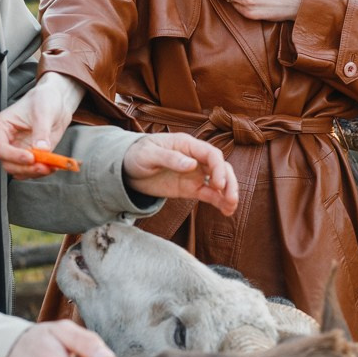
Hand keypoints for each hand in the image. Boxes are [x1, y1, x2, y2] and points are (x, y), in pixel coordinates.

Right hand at [0, 74, 84, 178]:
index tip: (31, 157)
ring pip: (19, 171)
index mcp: (1, 127)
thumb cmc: (44, 99)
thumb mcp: (43, 112)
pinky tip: (54, 165)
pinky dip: (42, 172)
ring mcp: (18, 151)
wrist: (56, 102)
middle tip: (44, 166)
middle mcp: (6, 141)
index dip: (13, 156)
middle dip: (26, 168)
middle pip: (8, 164)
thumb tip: (42, 149)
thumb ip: (41, 131)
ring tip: (52, 166)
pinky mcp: (30, 157)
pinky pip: (31, 171)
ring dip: (34, 173)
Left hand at [123, 132, 237, 214]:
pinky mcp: (190, 188)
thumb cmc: (137, 154)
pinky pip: (209, 195)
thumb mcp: (149, 154)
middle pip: (221, 167)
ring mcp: (194, 174)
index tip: (218, 184)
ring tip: (231, 207)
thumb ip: (170, 158)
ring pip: (219, 182)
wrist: (126, 169)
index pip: (212, 154)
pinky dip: (219, 202)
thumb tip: (192, 164)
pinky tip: (226, 211)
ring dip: (228, 193)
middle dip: (229, 182)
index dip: (218, 168)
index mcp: (187, 145)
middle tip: (231, 198)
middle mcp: (196, 159)